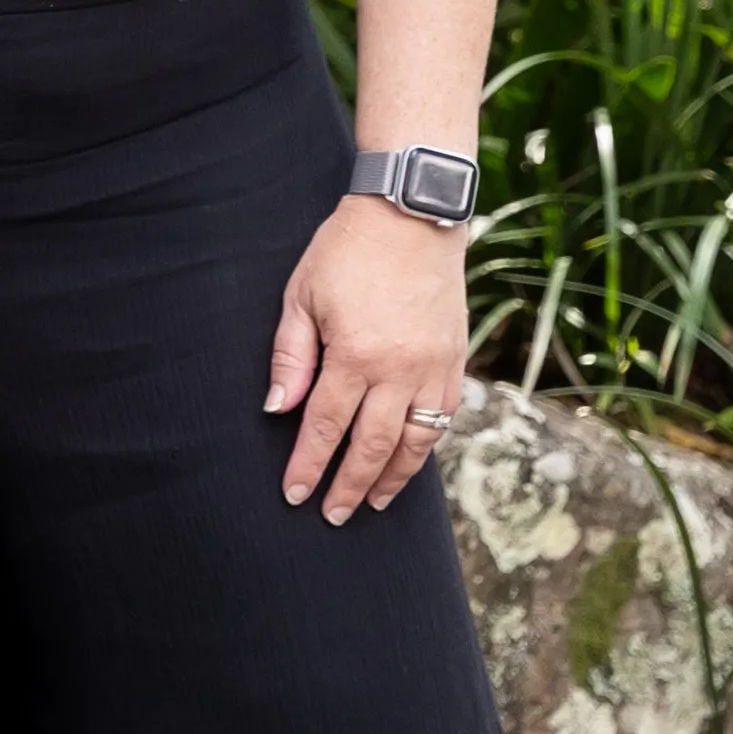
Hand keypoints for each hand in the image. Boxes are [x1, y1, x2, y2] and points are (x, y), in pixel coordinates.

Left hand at [269, 193, 470, 521]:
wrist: (411, 218)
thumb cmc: (346, 252)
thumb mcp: (302, 296)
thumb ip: (291, 356)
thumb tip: (277, 409)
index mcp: (356, 356)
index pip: (325, 426)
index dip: (309, 464)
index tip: (295, 494)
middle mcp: (400, 372)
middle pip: (372, 446)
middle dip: (349, 485)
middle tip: (331, 515)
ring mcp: (434, 369)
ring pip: (415, 441)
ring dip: (393, 478)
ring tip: (371, 502)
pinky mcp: (455, 361)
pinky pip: (442, 417)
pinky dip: (425, 446)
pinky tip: (409, 460)